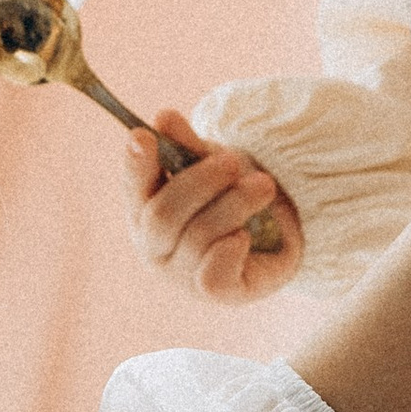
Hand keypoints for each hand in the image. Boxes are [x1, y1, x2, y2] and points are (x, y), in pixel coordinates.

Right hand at [123, 112, 304, 301]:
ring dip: (234, 205)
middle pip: (162, 215)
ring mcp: (181, 274)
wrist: (277, 231)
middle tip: (234, 161)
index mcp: (144, 208)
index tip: (143, 136)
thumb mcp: (211, 163)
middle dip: (199, 183)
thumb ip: (188, 146)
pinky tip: (246, 235)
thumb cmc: (230, 194)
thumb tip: (164, 118)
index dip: (135, 163)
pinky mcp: (216, 293)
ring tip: (264, 186)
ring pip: (197, 238)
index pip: (133, 185)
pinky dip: (230, 250)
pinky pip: (213, 276)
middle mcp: (154, 246)